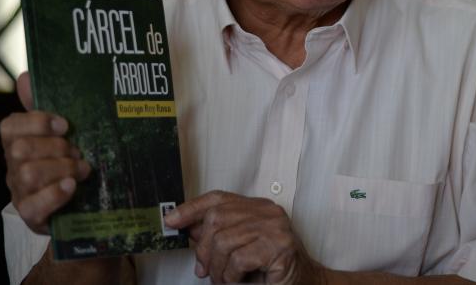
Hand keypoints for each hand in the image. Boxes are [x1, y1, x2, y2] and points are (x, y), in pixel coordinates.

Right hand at [0, 71, 90, 233]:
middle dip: (55, 148)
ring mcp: (20, 193)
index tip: (65, 125)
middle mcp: (14, 168)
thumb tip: (25, 76)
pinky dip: (55, 193)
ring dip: (62, 168)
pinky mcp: (31, 216)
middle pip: (20, 150)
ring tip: (82, 169)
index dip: (36, 122)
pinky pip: (34, 205)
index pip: (9, 127)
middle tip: (78, 151)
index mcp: (19, 143)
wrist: (81, 204)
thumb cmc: (69, 161)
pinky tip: (72, 186)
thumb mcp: (63, 134)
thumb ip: (45, 106)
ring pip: (28, 174)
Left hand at [164, 191, 325, 284]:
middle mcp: (268, 211)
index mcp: (257, 207)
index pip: (219, 198)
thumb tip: (189, 230)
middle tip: (205, 270)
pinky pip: (239, 259)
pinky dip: (232, 276)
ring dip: (218, 269)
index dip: (192, 208)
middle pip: (217, 219)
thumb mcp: (240, 248)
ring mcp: (275, 227)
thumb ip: (219, 237)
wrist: (304, 284)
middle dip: (204, 249)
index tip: (171, 220)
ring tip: (225, 280)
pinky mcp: (279, 246)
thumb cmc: (271, 269)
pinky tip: (239, 280)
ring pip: (224, 242)